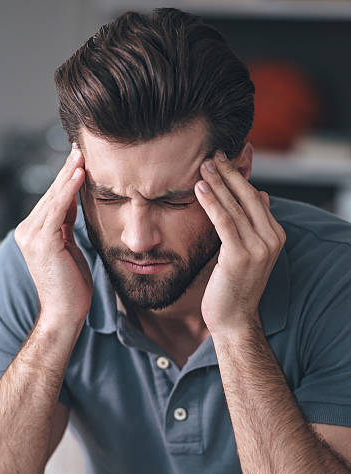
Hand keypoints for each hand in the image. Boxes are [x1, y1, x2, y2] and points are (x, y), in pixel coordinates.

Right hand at [14, 144, 92, 330]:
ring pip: (53, 198)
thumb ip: (67, 226)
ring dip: (69, 174)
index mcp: (33, 233)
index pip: (53, 200)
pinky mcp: (42, 241)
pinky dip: (68, 190)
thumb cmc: (71, 285)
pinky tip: (79, 174)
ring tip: (81, 154)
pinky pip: (57, 209)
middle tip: (81, 148)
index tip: (79, 160)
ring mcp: (31, 236)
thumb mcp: (70, 248)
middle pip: (51, 194)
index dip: (66, 179)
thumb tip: (74, 204)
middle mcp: (27, 231)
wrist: (65, 313)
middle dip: (67, 171)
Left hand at [195, 151, 285, 338]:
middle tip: (212, 154)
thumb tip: (261, 195)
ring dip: (218, 183)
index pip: (256, 197)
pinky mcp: (240, 256)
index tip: (223, 160)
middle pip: (248, 197)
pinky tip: (200, 189)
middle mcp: (271, 239)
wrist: (234, 320)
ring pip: (235, 206)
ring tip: (203, 165)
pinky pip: (224, 222)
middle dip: (229, 173)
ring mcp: (258, 248)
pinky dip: (212, 203)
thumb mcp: (248, 251)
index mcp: (274, 235)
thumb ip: (253, 224)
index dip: (239, 177)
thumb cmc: (234, 286)